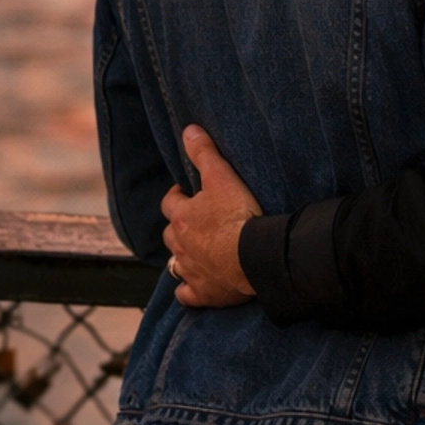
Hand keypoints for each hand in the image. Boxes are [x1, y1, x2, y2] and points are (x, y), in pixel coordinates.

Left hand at [160, 126, 261, 307]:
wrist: (254, 257)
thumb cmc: (238, 214)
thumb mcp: (222, 176)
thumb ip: (204, 153)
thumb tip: (188, 130)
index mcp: (183, 217)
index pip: (170, 203)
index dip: (177, 197)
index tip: (185, 193)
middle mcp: (181, 245)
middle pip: (170, 235)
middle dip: (178, 228)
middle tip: (194, 222)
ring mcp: (190, 271)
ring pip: (175, 264)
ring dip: (182, 257)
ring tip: (195, 252)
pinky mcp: (203, 293)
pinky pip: (186, 294)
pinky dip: (188, 290)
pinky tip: (195, 287)